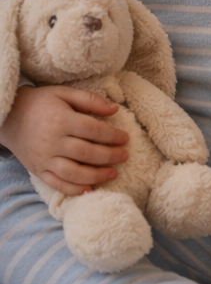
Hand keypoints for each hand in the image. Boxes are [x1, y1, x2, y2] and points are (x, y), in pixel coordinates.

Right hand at [0, 85, 129, 196]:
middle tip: (124, 156)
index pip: (92, 130)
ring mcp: (45, 158)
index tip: (125, 138)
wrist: (9, 117)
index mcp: (61, 120)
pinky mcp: (38, 170)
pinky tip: (89, 190)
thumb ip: (90, 100)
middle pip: (86, 152)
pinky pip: (57, 184)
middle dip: (109, 156)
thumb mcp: (64, 93)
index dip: (112, 135)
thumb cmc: (41, 103)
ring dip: (96, 175)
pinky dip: (74, 189)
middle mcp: (53, 141)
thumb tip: (115, 108)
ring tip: (113, 174)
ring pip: (73, 172)